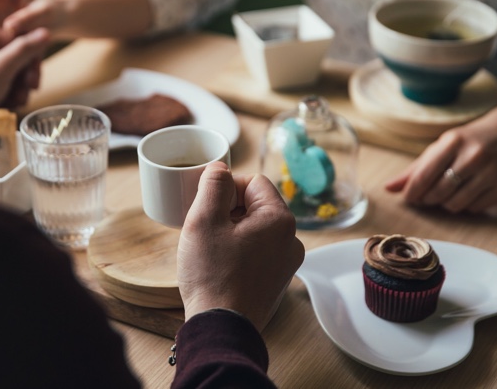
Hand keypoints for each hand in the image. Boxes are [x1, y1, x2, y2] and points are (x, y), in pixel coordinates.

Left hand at [0, 27, 49, 115]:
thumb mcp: (1, 67)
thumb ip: (24, 49)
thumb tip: (45, 30)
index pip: (20, 39)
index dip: (31, 59)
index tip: (31, 78)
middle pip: (18, 58)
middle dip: (24, 79)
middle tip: (25, 93)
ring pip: (13, 73)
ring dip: (18, 90)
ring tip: (13, 103)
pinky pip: (4, 84)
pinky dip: (8, 95)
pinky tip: (6, 105)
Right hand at [177, 162, 304, 331]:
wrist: (221, 328)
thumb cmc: (212, 275)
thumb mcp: (204, 220)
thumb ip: (213, 184)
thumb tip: (220, 168)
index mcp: (280, 219)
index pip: (253, 182)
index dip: (226, 188)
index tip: (207, 205)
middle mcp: (292, 239)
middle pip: (256, 205)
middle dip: (228, 210)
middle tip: (205, 228)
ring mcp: (286, 262)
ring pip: (255, 229)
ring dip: (232, 231)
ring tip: (210, 249)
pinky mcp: (276, 280)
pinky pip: (258, 251)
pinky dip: (239, 251)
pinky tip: (219, 265)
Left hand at [385, 105, 496, 212]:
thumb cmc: (470, 140)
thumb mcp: (442, 146)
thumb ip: (415, 168)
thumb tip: (389, 188)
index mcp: (454, 142)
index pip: (424, 175)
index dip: (412, 192)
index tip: (408, 198)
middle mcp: (474, 156)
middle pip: (439, 192)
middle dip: (428, 199)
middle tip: (427, 196)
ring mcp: (493, 172)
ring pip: (457, 204)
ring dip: (446, 204)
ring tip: (447, 194)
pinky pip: (476, 208)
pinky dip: (466, 206)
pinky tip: (467, 193)